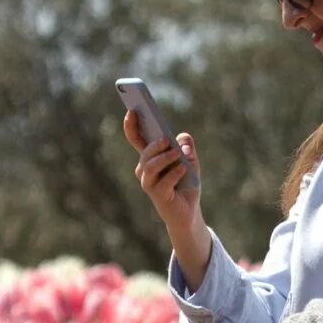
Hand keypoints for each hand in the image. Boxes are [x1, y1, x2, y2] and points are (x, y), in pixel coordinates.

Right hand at [123, 110, 202, 237]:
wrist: (189, 211)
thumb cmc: (186, 184)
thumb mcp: (190, 160)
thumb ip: (187, 146)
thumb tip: (183, 139)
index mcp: (150, 158)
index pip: (137, 139)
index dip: (132, 126)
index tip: (132, 110)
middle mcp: (145, 170)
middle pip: (145, 153)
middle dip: (154, 144)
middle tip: (166, 138)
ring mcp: (150, 184)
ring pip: (150, 167)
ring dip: (164, 158)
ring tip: (178, 153)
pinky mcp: (158, 196)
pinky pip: (163, 182)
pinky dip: (174, 174)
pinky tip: (183, 169)